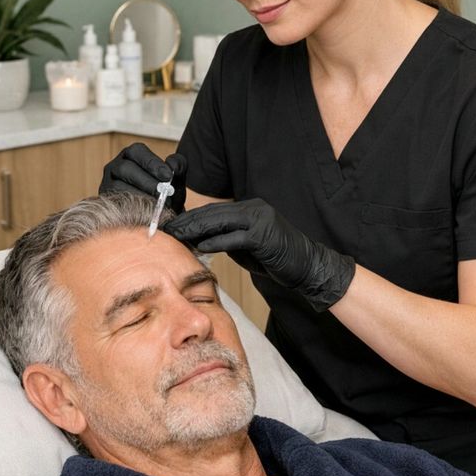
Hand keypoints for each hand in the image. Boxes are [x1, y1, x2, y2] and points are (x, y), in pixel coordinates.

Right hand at [99, 143, 186, 212]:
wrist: (158, 221)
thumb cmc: (166, 196)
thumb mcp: (176, 181)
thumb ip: (178, 167)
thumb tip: (172, 164)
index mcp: (132, 156)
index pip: (137, 151)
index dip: (152, 162)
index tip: (167, 176)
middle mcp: (116, 168)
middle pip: (125, 168)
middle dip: (147, 182)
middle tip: (163, 194)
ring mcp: (107, 185)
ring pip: (118, 188)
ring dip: (140, 197)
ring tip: (157, 207)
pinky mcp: (105, 204)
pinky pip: (115, 205)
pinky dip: (132, 210)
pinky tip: (146, 215)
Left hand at [166, 198, 354, 310]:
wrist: (308, 267)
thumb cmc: (277, 259)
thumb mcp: (247, 247)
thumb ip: (227, 239)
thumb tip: (201, 241)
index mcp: (250, 208)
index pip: (214, 211)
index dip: (192, 218)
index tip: (173, 225)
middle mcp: (255, 208)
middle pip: (214, 212)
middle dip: (189, 221)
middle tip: (167, 228)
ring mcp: (261, 220)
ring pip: (222, 221)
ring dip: (197, 229)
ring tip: (177, 235)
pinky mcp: (265, 235)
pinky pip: (235, 237)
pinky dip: (216, 242)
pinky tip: (200, 246)